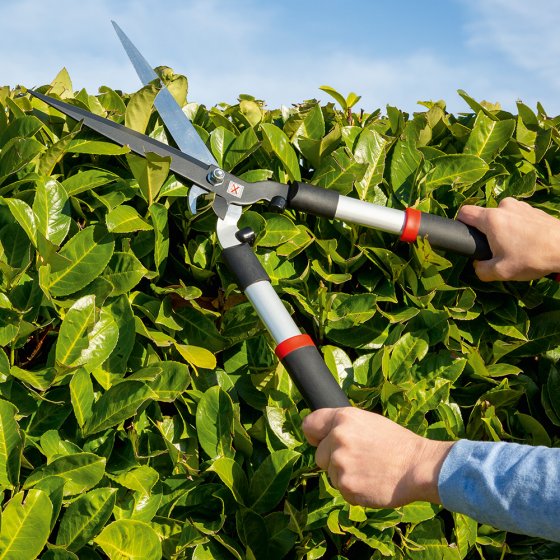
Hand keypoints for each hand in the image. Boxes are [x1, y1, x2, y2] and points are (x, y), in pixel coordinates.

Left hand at [302, 407, 453, 507]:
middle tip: (358, 460)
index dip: (314, 435)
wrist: (418, 466)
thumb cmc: (397, 443)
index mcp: (343, 418)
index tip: (317, 441)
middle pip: (319, 455)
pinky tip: (371, 482)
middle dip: (332, 459)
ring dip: (345, 475)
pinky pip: (342, 490)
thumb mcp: (368, 422)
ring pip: (331, 474)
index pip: (309, 424)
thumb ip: (344, 427)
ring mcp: (340, 463)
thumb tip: (325, 434)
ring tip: (369, 470)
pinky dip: (354, 490)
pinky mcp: (346, 486)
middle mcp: (337, 438)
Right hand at [458, 197, 559, 280]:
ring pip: (502, 216)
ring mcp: (520, 206)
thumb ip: (480, 270)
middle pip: (484, 216)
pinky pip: (517, 216)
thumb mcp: (500, 272)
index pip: (464, 212)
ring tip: (516, 247)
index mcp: (491, 218)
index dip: (460, 224)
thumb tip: (477, 265)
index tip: (467, 236)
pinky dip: (518, 228)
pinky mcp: (534, 209)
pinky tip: (528, 242)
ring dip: (503, 230)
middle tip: (497, 250)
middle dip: (486, 232)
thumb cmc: (533, 257)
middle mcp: (504, 207)